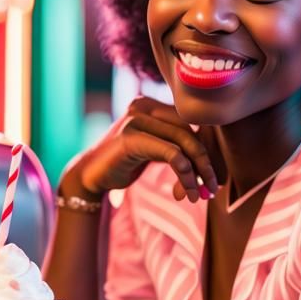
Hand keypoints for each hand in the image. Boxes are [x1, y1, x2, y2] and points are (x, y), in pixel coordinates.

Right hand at [71, 97, 223, 203]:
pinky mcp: (130, 137)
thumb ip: (175, 146)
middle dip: (204, 163)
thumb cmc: (123, 164)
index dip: (204, 150)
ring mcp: (136, 119)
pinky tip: (185, 191)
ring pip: (183, 142)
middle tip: (211, 188)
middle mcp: (144, 106)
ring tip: (197, 195)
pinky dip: (184, 174)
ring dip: (197, 172)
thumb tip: (209, 162)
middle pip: (189, 132)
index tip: (211, 177)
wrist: (88, 176)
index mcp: (150, 104)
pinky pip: (171, 154)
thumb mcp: (153, 149)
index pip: (189, 123)